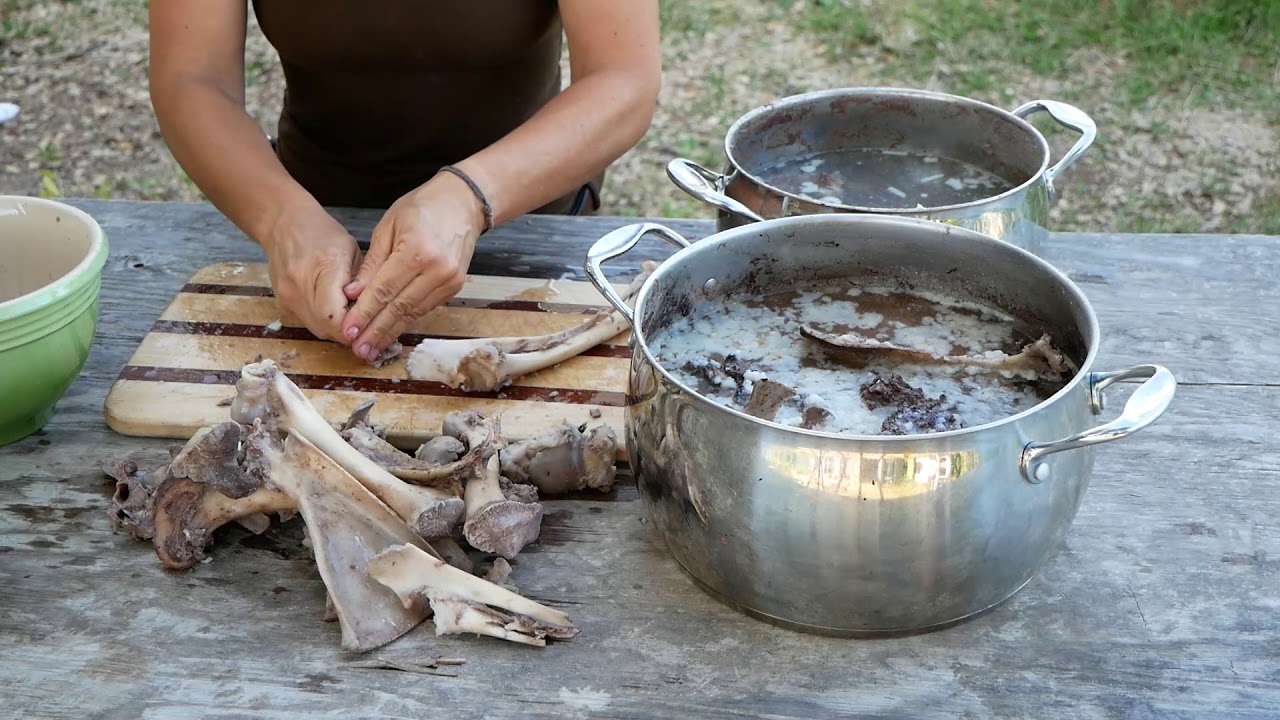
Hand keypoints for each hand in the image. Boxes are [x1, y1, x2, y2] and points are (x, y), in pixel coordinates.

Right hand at [263, 206, 361, 342]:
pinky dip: (323, 321)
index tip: (370, 327)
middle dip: (349, 332)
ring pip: (317, 329)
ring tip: (351, 318)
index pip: (337, 316)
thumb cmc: (323, 233)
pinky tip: (335, 311)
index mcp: (326, 266)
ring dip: (336, 329)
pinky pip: (307, 321)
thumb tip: (374, 313)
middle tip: (365, 326)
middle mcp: (301, 284)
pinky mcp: (281, 301)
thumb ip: (363, 283)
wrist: (283, 223)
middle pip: (327, 327)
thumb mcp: (353, 250)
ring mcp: (287, 294)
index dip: (355, 328)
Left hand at [341, 171, 484, 361]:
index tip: (348, 331)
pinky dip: (406, 321)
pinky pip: (425, 308)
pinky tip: (390, 333)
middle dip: (376, 331)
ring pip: (413, 313)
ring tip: (371, 349)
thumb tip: (352, 294)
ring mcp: (449, 280)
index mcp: (416, 250)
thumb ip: (372, 263)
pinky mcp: (454, 287)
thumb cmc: (421, 208)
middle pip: (400, 307)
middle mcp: (436, 269)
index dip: (364, 313)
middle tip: (358, 350)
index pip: (384, 289)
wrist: (463, 203)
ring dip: (390, 333)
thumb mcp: (388, 226)